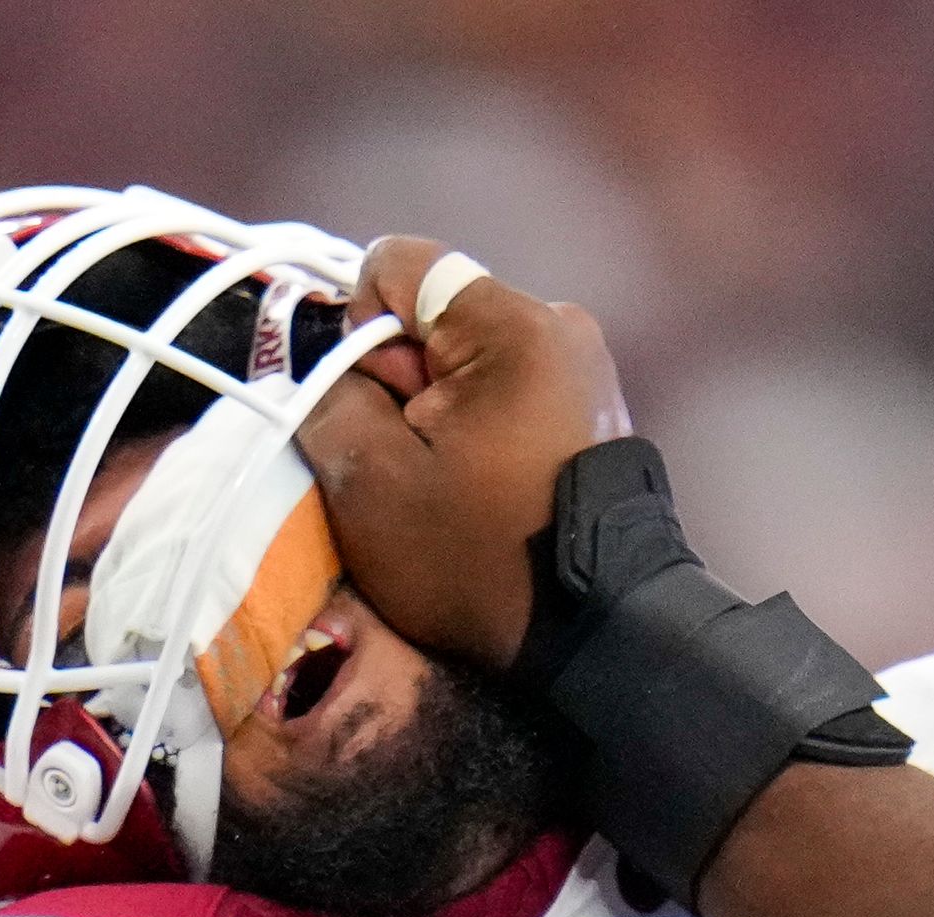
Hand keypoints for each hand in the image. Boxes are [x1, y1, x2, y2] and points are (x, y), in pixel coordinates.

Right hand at [299, 235, 633, 669]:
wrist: (603, 633)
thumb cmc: (483, 558)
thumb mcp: (371, 482)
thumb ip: (330, 397)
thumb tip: (331, 367)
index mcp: (514, 322)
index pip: (395, 266)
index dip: (358, 332)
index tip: (380, 408)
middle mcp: (560, 326)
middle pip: (433, 319)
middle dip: (403, 383)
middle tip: (415, 468)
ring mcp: (584, 371)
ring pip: (465, 363)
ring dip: (439, 417)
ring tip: (453, 490)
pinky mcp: (592, 414)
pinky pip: (505, 397)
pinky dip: (479, 436)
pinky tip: (486, 495)